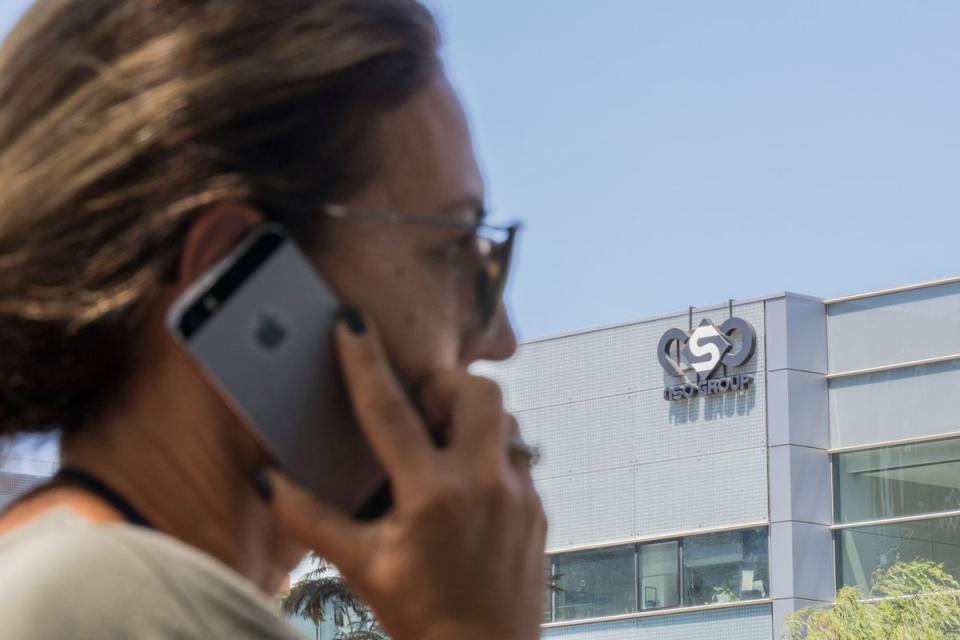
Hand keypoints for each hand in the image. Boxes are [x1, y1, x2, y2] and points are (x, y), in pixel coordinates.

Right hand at [269, 311, 546, 639]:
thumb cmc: (421, 616)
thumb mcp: (362, 566)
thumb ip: (311, 519)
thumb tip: (267, 481)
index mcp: (431, 495)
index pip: (388, 411)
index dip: (364, 361)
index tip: (352, 322)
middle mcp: (483, 485)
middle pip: (476, 391)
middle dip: (444, 382)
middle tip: (418, 403)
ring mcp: (519, 494)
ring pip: (505, 418)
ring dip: (472, 417)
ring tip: (442, 442)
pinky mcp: (539, 507)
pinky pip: (518, 455)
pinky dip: (490, 452)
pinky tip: (467, 482)